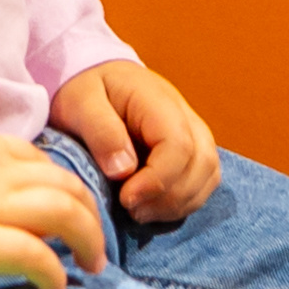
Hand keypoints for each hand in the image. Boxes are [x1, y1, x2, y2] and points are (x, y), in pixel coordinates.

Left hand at [52, 60, 218, 224]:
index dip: (158, 180)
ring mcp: (195, 135)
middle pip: (201, 164)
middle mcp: (187, 118)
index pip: (179, 146)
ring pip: (208, 176)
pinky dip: (183, 202)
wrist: (98, 77)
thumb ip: (102, 132)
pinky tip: (153, 208)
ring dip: (178, 203)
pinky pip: (204, 182)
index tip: (127, 198)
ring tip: (140, 212)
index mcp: (159, 102)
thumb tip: (123, 170)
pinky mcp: (194, 152)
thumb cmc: (88, 89)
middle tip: (131, 210)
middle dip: (169, 197)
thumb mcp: (81, 102)